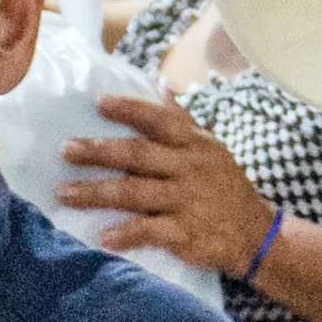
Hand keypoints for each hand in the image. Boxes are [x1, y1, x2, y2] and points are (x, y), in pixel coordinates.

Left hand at [62, 94, 277, 280]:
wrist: (256, 233)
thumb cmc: (224, 187)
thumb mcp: (211, 148)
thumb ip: (182, 119)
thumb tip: (161, 83)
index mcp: (195, 145)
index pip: (160, 121)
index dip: (130, 110)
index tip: (98, 103)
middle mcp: (189, 169)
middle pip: (139, 155)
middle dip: (99, 152)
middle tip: (66, 149)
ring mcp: (187, 201)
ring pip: (136, 193)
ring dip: (98, 193)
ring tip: (65, 193)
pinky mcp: (186, 234)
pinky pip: (151, 231)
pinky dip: (127, 234)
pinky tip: (103, 237)